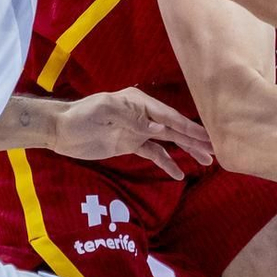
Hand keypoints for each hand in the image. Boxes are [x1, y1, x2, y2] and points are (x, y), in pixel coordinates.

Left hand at [52, 89, 213, 179]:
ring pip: (168, 141)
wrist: (61, 130)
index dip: (188, 127)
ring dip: (186, 150)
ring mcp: (138, 130)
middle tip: (215, 149)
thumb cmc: (81, 116)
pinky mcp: (130, 144)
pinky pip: (154, 153)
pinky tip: (178, 174)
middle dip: (194, 139)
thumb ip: (133, 119)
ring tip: (207, 160)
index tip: (207, 136)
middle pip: (174, 128)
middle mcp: (143, 114)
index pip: (169, 117)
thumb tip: (161, 128)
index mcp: (139, 102)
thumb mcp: (105, 111)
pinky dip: (166, 162)